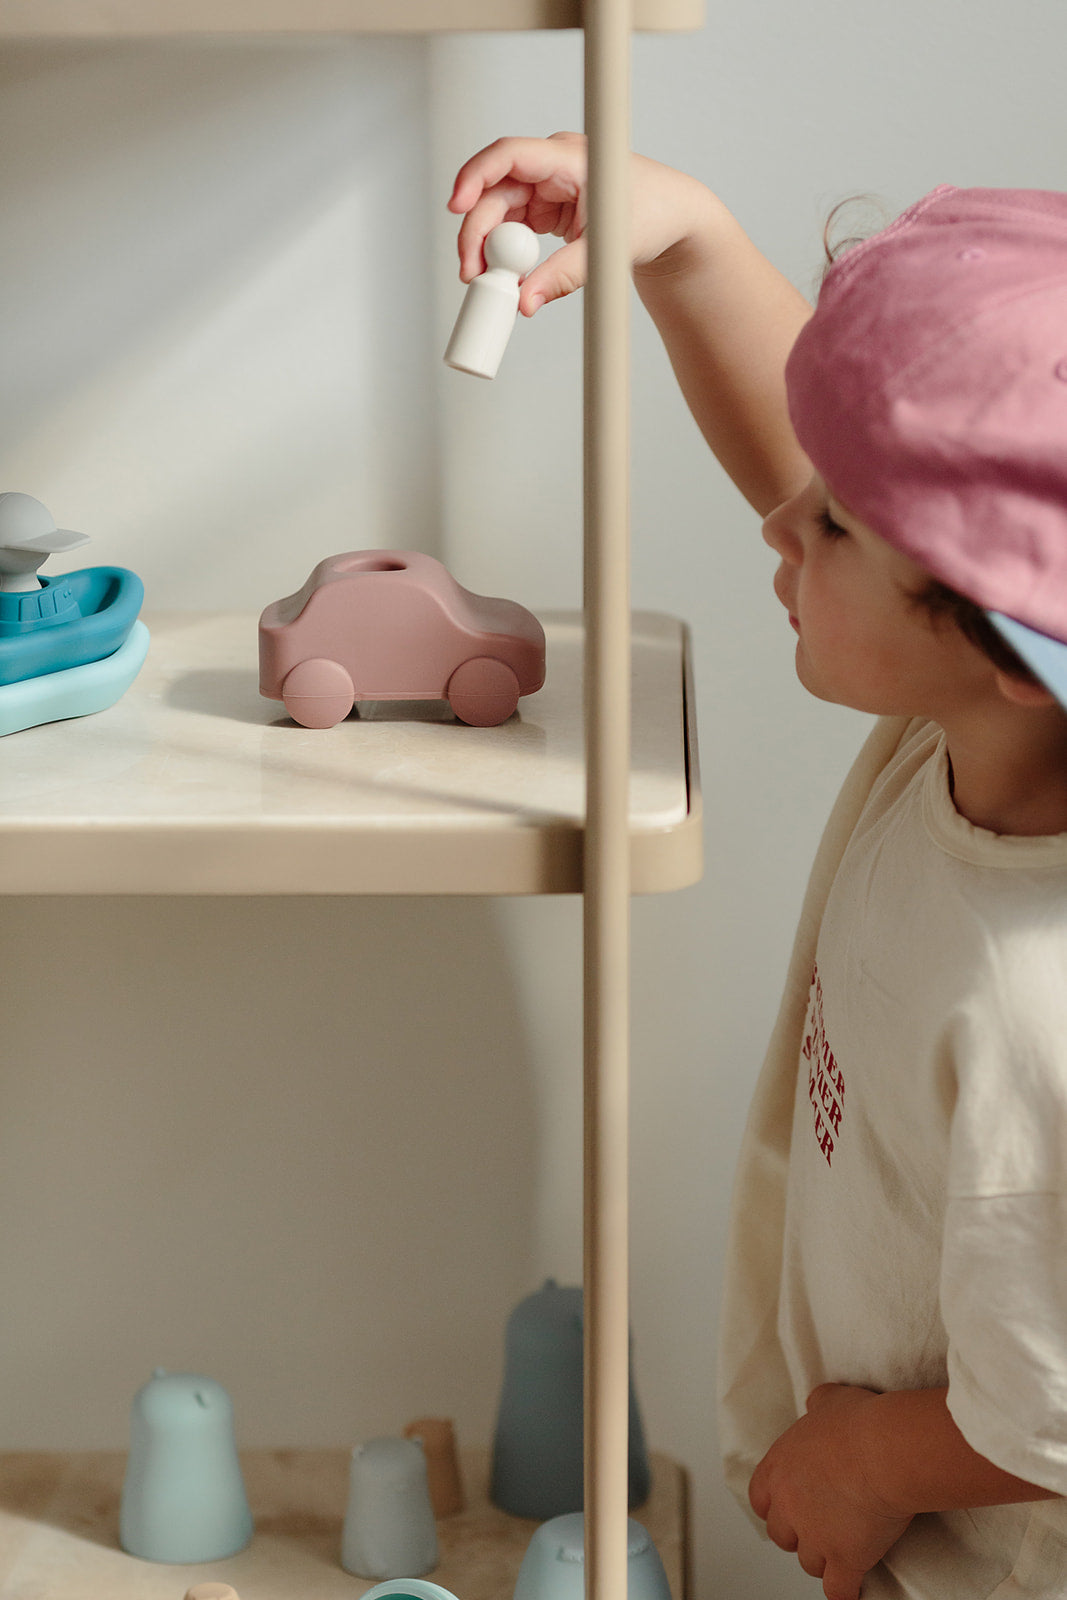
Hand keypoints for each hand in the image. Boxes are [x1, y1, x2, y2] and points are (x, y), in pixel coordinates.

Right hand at [448, 133, 713, 316]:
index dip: (475, 176)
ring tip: (485, 283)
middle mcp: (552, 167)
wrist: (674, 223)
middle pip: (496, 191)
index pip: (508, 155)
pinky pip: (514, 228)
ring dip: (488, 246)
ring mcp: (548, 188)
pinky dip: (505, 253)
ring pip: (500, 212)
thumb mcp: (604, 251)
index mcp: (569, 157)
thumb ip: (561, 277)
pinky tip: (504, 277)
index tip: (456, 207)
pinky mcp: (548, 210)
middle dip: (477, 232)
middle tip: (471, 274)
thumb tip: (524, 303)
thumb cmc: (652, 218)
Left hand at [748, 1384, 913, 1599]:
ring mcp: (815, 1537)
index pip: (760, 1498)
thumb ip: (817, 1406)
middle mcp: (790, 1505)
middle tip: (821, 1527)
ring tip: (843, 1551)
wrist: (884, 1450)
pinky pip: (839, 1590)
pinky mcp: (844, 1560)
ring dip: (825, 1559)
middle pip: (782, 1535)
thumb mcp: (829, 1400)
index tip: (788, 1507)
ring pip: (811, 1563)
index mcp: (779, 1467)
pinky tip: (854, 1590)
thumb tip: (817, 1405)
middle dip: (799, 1534)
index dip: (775, 1505)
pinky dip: (847, 1592)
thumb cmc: (859, 1423)